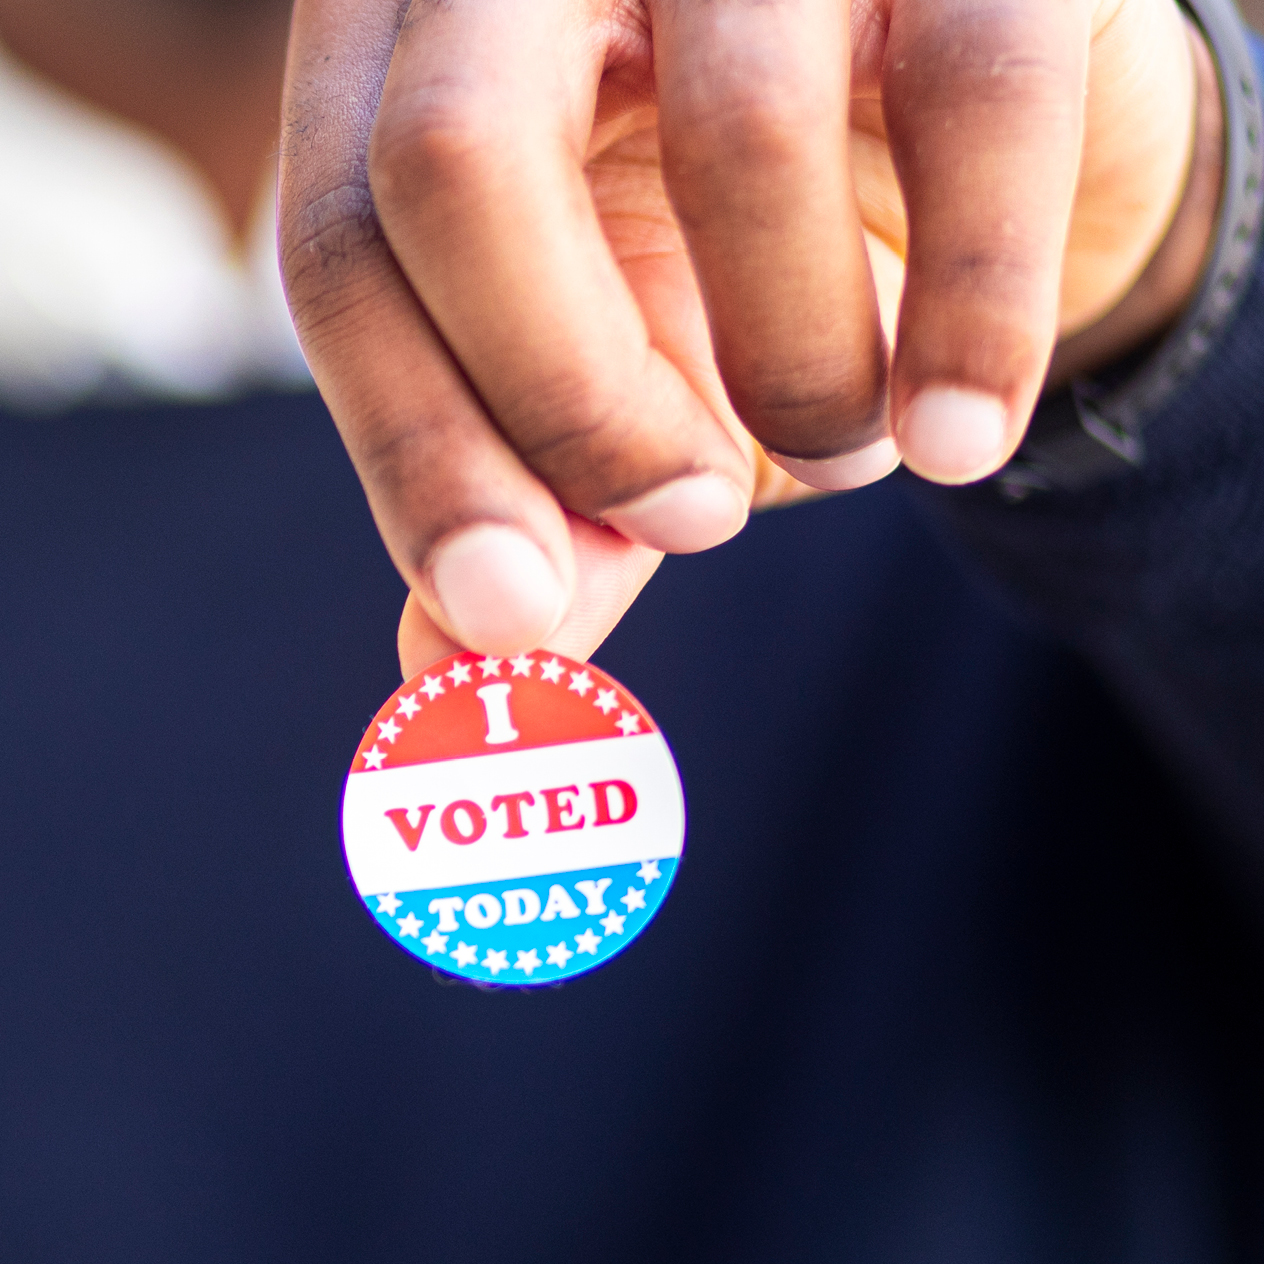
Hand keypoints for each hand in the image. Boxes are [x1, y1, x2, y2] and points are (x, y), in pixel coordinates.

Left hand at [279, 0, 1209, 671]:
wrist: (975, 176)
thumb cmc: (756, 279)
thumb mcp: (626, 398)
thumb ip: (537, 512)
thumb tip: (443, 675)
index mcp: (426, 39)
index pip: (342, 235)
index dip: (415, 445)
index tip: (505, 614)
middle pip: (458, 160)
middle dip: (570, 401)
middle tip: (689, 518)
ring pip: (737, 140)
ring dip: (801, 381)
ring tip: (844, 445)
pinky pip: (977, 108)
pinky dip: (974, 320)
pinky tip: (959, 438)